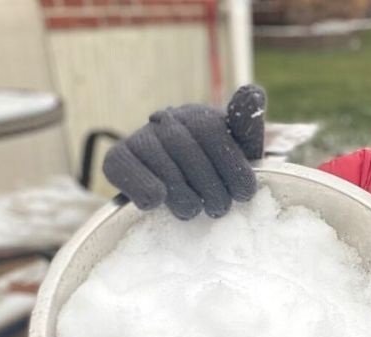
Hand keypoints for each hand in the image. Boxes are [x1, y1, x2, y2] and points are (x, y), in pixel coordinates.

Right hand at [103, 84, 265, 219]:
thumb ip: (247, 128)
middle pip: (185, 149)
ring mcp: (140, 137)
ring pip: (159, 164)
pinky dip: (143, 188)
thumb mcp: (239, 153)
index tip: (244, 192)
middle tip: (219, 208)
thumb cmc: (216, 175)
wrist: (179, 193)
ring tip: (194, 209)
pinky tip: (157, 202)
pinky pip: (125, 170)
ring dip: (182, 196)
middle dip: (209, 187)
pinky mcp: (116, 158)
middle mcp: (167, 120)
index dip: (231, 165)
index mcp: (199, 116)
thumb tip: (253, 93)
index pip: (210, 131)